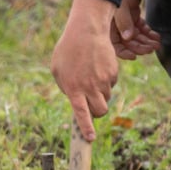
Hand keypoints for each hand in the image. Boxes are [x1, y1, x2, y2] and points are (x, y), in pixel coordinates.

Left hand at [51, 0, 118, 140]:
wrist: (86, 30)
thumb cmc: (68, 50)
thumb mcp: (57, 69)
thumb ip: (65, 87)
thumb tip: (76, 100)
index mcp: (73, 88)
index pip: (81, 114)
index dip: (86, 128)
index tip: (90, 139)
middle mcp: (89, 87)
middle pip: (100, 111)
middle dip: (98, 112)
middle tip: (92, 105)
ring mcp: (103, 80)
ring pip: (106, 97)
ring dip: (100, 93)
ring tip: (90, 76)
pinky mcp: (113, 72)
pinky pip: (111, 83)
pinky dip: (106, 80)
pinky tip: (97, 66)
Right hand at [110, 0, 160, 59]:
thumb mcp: (120, 5)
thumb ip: (124, 22)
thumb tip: (128, 38)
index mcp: (107, 25)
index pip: (114, 45)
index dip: (124, 52)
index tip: (135, 56)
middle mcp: (115, 25)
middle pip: (128, 42)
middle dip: (140, 47)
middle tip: (152, 48)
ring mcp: (125, 20)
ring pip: (137, 36)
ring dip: (146, 41)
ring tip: (157, 43)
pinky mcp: (133, 14)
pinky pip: (141, 27)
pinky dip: (149, 32)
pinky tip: (156, 36)